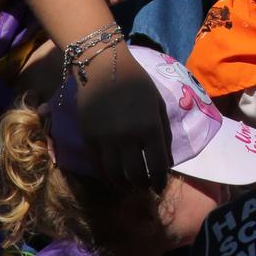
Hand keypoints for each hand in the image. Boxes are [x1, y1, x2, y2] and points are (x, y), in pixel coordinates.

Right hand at [73, 42, 171, 188]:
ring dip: (123, 185)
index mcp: (150, 127)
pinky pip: (97, 165)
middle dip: (142, 185)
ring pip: (115, 174)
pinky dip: (106, 176)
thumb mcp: (157, 103)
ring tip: (128, 186)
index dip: (159, 180)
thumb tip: (166, 158)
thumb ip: (163, 131)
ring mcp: (106, 139)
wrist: (103, 68)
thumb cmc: (136, 82)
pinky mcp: (89, 138)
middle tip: (144, 187)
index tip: (159, 187)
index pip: (158, 165)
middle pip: (136, 174)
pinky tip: (112, 178)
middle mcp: (128, 137)